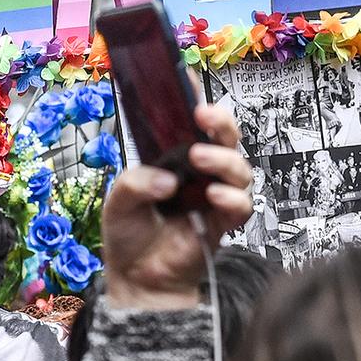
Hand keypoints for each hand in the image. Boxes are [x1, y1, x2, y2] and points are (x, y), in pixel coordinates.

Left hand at [100, 102, 252, 310]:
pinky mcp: (223, 223)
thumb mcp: (118, 201)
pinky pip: (242, 205)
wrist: (137, 280)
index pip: (189, 123)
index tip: (188, 80)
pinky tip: (213, 195)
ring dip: (224, 158)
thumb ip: (135, 183)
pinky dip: (232, 197)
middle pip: (225, 138)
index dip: (194, 100)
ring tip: (199, 158)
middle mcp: (199, 173)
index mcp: (174, 159)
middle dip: (220, 122)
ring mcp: (214, 196)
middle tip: (204, 116)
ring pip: (240, 167)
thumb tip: (167, 180)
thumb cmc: (130, 236)